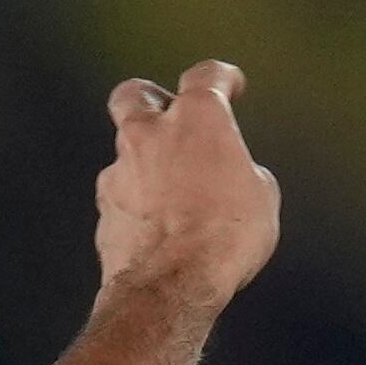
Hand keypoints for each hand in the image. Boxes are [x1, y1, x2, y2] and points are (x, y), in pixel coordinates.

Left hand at [92, 59, 278, 317]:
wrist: (172, 288)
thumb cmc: (224, 239)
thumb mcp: (261, 198)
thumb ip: (243, 173)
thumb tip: (234, 181)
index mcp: (198, 116)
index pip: (207, 76)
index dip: (222, 79)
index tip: (228, 86)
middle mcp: (151, 133)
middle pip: (135, 95)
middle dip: (149, 101)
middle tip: (165, 116)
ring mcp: (120, 171)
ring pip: (124, 152)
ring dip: (142, 164)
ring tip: (165, 192)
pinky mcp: (104, 212)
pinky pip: (118, 199)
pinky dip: (132, 206)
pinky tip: (150, 227)